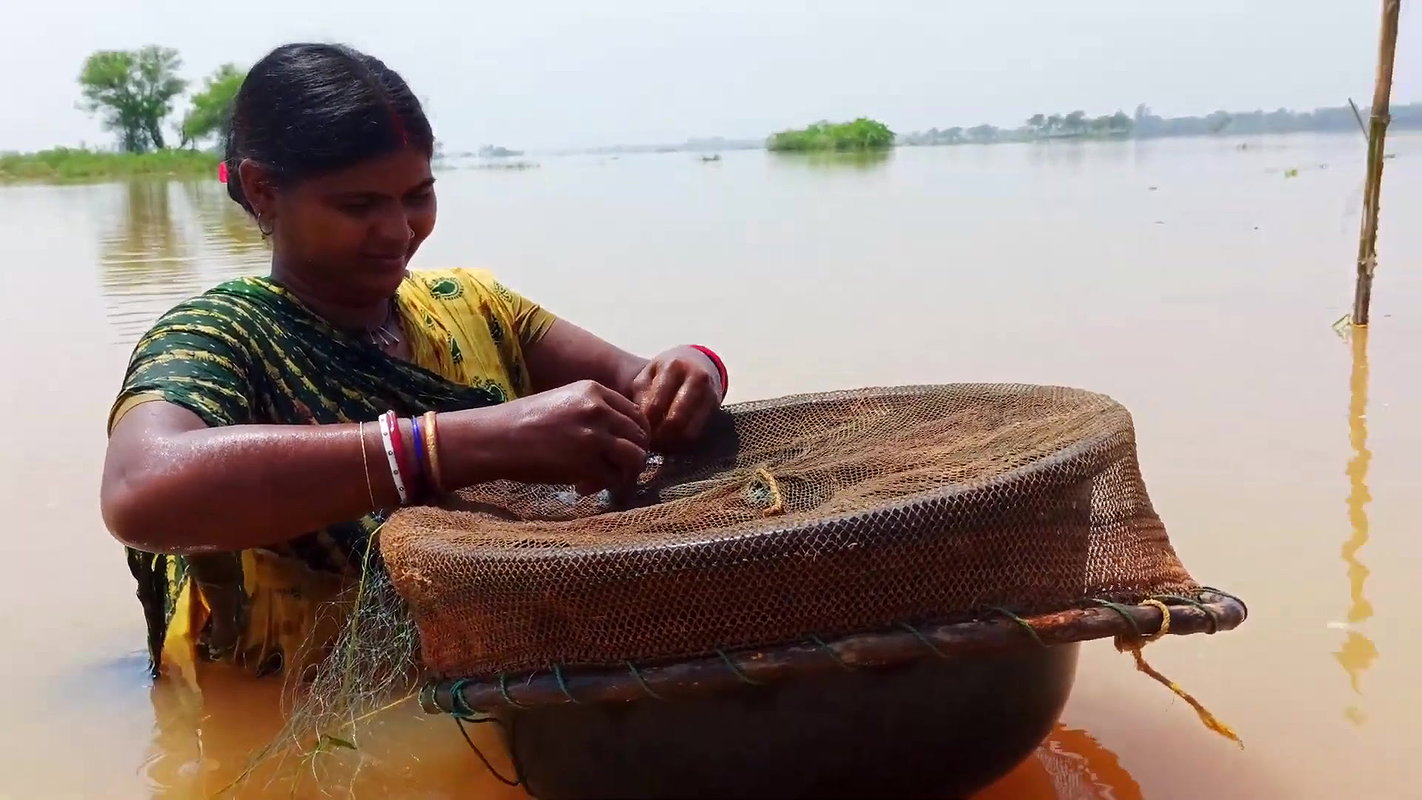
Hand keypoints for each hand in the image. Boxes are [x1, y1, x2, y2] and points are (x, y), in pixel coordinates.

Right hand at [460, 380, 650, 493]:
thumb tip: (618, 437)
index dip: (636, 435)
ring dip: (627, 473)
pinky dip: (606, 487)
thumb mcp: (563, 401)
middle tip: (617, 470)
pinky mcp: (586, 462)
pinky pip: (615, 479)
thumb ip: (592, 412)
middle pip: (641, 436)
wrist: (496, 438)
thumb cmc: (522, 422)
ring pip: (636, 457)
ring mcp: (594, 436)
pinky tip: (584, 488)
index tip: (625, 449)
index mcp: (594, 390)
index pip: (636, 413)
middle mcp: (598, 409)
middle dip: (634, 456)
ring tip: (608, 480)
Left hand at [629, 347, 723, 451]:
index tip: (638, 428)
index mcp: (673, 367)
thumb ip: (641, 393)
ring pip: (688, 431)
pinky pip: (697, 433)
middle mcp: (696, 378)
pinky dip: (682, 440)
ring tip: (660, 440)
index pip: (655, 404)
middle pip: (675, 420)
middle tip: (649, 440)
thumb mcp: (649, 372)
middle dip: (659, 435)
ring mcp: (709, 393)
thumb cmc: (667, 370)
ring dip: (671, 441)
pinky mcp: (716, 406)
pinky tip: (672, 437)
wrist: (698, 361)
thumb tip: (641, 420)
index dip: (645, 422)